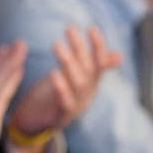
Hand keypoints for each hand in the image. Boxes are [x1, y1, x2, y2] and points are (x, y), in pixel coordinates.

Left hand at [8, 26, 120, 152]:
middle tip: (69, 28)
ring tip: (58, 45)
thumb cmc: (52, 97)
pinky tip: (54, 74)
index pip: (99, 63)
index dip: (98, 46)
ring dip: (69, 63)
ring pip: (78, 84)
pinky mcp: (60, 118)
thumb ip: (89, 66)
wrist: (32, 124)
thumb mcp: (71, 78)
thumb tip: (119, 56)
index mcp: (89, 84)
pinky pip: (65, 103)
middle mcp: (86, 95)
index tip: (92, 28)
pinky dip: (62, 88)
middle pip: (88, 69)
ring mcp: (75, 107)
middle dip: (80, 48)